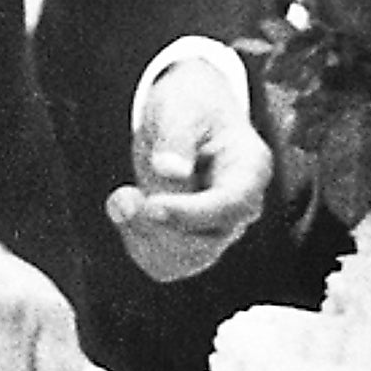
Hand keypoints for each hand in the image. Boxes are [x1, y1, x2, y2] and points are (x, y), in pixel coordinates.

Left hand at [107, 59, 271, 281]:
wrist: (184, 115)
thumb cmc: (189, 106)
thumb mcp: (180, 109)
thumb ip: (175, 138)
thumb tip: (170, 172)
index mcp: (249, 170)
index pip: (232, 206)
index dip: (192, 212)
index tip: (153, 204)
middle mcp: (239, 208)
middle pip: (207, 243)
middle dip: (158, 227)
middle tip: (123, 196)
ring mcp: (217, 228)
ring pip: (184, 261)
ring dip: (143, 237)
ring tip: (121, 198)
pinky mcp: (191, 240)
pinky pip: (166, 264)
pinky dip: (138, 244)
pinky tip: (124, 211)